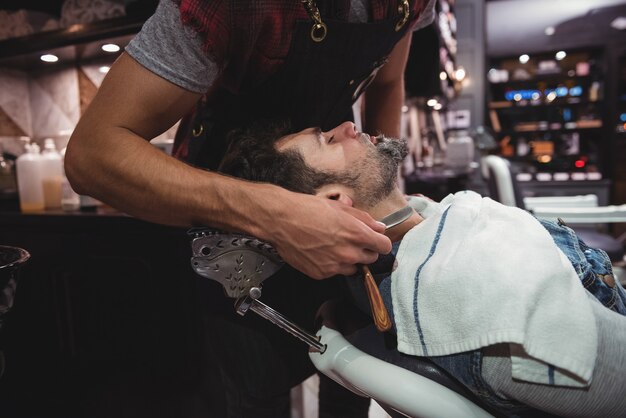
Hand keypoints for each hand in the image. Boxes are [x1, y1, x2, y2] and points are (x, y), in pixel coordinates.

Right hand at [266, 194, 391, 278]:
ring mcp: (335, 266)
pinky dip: (331, 264)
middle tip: (351, 240)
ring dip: (349, 259)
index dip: (380, 241)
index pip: (385, 246)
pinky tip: (321, 251)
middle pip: (371, 259)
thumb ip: (364, 219)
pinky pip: (335, 272)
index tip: (376, 240)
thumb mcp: (340, 207)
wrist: (280, 220)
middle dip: (365, 250)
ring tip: (334, 245)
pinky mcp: (321, 274)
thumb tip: (378, 227)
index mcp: (356, 234)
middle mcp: (348, 253)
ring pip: (353, 268)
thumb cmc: (307, 210)